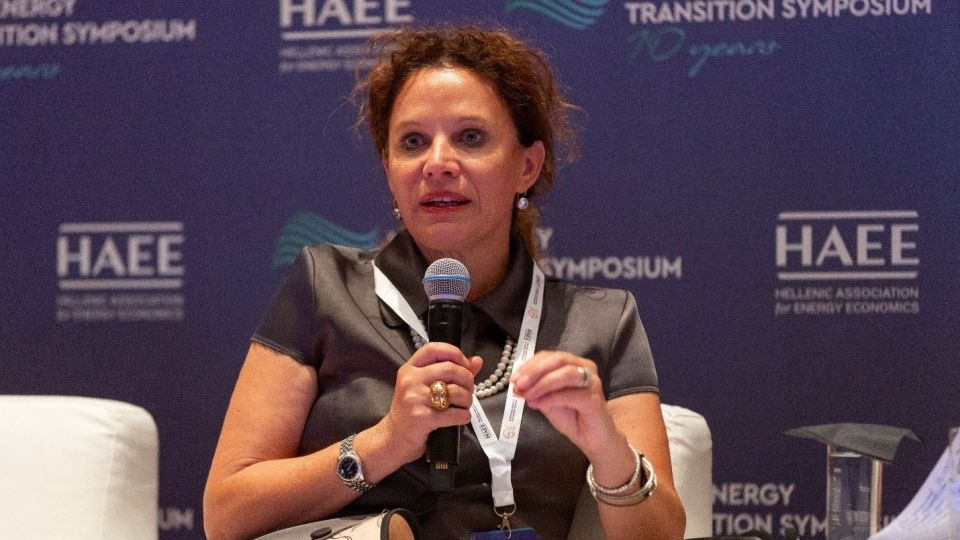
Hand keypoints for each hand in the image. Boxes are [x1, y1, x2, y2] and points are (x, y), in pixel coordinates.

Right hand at [379, 342, 482, 463]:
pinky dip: (464, 416)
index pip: (433, 349)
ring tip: (464, 405)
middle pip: (450, 369)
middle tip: (468, 390)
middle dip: (467, 380)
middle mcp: (410, 380)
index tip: (464, 364)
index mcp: (410, 369)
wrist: (394, 437)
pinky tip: (461, 417)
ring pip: (455, 391)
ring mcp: (414, 398)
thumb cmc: (412, 410)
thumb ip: (450, 372)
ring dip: (467, 399)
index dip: (454, 353)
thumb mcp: (424, 386)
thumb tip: (476, 361)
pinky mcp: (422, 417)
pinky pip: (454, 413)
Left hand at [510, 351, 618, 457]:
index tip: (513, 379)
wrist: (592, 440)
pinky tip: (538, 404)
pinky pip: (570, 394)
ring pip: (565, 373)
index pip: (549, 357)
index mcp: (573, 364)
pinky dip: (550, 398)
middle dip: (535, 371)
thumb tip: (517, 385)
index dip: (529, 365)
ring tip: (527, 395)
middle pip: (558, 360)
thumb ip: (535, 391)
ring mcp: (592, 382)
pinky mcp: (594, 398)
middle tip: (519, 384)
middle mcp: (585, 368)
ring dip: (542, 383)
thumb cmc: (572, 418)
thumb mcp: (548, 401)